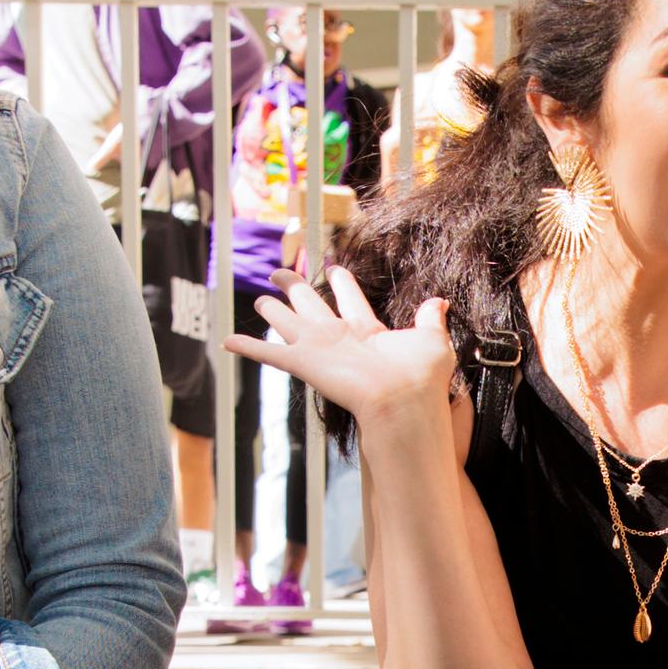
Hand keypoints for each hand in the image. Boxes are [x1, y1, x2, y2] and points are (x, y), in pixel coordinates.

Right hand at [228, 265, 457, 429]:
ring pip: (288, 322)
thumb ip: (430, 318)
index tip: (335, 267)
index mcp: (368, 331)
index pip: (351, 300)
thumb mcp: (432, 339)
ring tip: (260, 300)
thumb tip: (439, 301)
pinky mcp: (303, 363)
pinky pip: (268, 353)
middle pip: (312, 306)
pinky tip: (227, 341)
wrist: (403, 401)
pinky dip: (247, 347)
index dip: (343, 282)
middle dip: (298, 288)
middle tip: (282, 273)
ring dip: (273, 311)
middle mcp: (340, 339)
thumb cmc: (420, 377)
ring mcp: (319, 350)